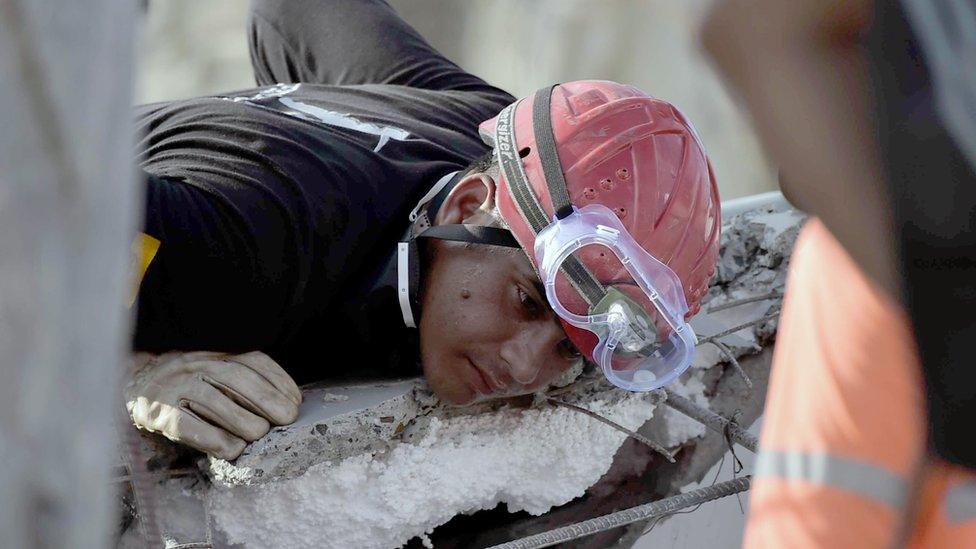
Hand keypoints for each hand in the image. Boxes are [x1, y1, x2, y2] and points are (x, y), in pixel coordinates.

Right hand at [124, 351, 301, 459]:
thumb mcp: (212, 372)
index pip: (253, 360)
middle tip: (286, 420)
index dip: (279, 381)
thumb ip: (241, 382)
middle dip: (268, 399)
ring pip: (214, 401)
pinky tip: (231, 449)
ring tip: (260, 435)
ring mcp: (174, 386)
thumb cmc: (182, 384)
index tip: (296, 402)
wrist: (128, 384)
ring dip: (244, 421)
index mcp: (214, 353)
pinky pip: (187, 425)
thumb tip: (284, 405)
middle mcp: (195, 364)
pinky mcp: (157, 411)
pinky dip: (213, 439)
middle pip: (237, 378)